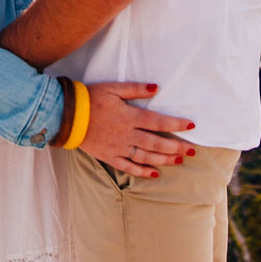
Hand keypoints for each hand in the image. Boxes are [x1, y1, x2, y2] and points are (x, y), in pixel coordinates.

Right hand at [77, 82, 196, 178]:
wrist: (67, 116)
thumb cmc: (90, 98)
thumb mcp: (113, 88)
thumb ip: (135, 88)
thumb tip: (156, 88)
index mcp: (130, 117)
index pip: (159, 122)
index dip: (176, 124)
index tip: (191, 126)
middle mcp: (127, 135)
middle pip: (157, 143)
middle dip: (177, 147)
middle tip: (193, 151)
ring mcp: (119, 148)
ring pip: (146, 157)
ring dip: (165, 160)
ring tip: (180, 160)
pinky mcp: (109, 157)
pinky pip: (129, 167)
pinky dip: (143, 172)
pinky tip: (155, 174)